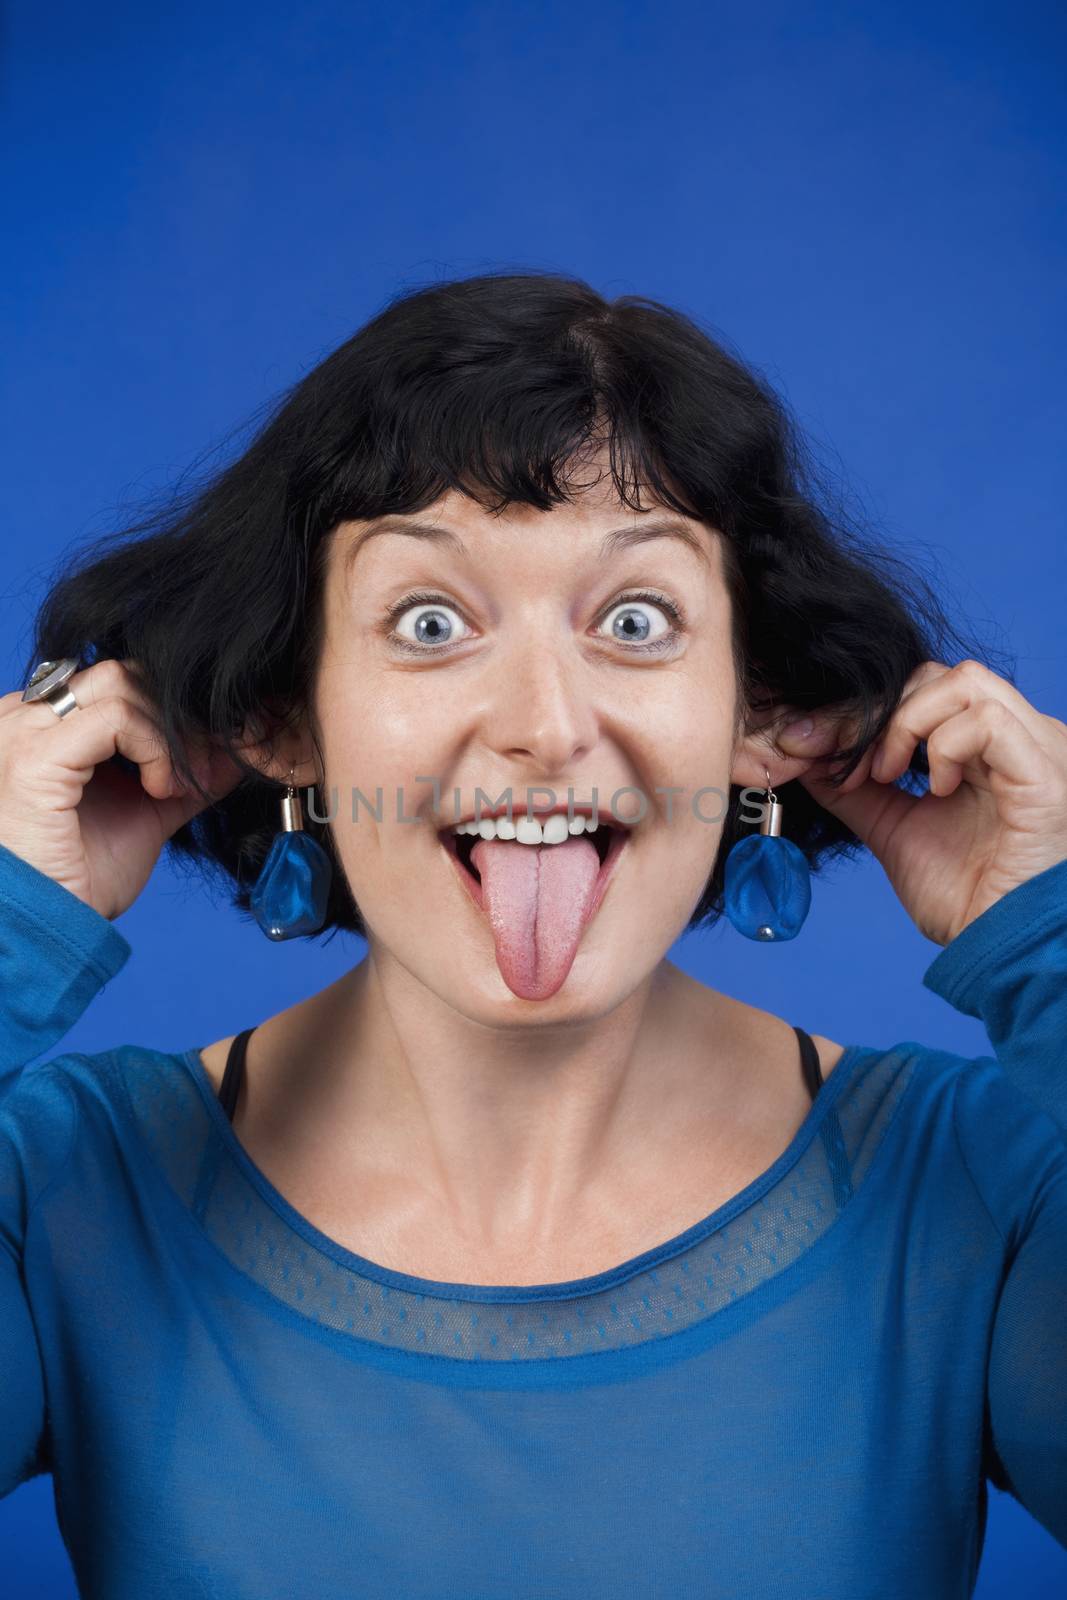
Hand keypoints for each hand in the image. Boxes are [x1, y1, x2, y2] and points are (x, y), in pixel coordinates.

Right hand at [0, 657, 243, 920]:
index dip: (171, 714)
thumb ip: (183, 778)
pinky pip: (116, 717)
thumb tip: (235, 751)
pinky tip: (160, 789)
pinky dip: (155, 748)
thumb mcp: (144, 816)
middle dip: (176, 717)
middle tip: (200, 770)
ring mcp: (23, 730)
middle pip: (123, 673)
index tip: (205, 762)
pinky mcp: (34, 755)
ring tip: (173, 787)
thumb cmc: (77, 881)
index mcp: (42, 726)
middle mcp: (25, 717)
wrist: (41, 929)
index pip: (118, 683)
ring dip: (168, 734)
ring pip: (121, 682)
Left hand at [775, 659, 1066, 945]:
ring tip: (888, 776)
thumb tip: (805, 753)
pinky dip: (943, 746)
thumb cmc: (966, 898)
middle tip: (851, 767)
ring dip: (906, 722)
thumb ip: (855, 789)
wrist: (1003, 950)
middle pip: (937, 674)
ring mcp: (1036, 749)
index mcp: (988, 747)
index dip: (862, 710)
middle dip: (875, 712)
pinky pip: (987, 721)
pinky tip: (935, 791)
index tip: (813, 746)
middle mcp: (1018, 737)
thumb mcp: (894, 829)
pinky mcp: (1045, 773)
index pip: (921, 688)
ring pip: (964, 681)